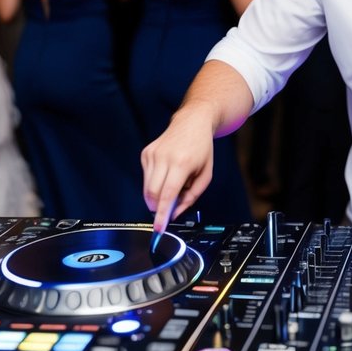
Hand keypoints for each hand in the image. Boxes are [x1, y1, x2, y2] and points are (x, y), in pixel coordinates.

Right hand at [141, 103, 217, 233]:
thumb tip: (174, 213)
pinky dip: (155, 182)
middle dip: (158, 207)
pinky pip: (146, 177)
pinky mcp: (146, 153)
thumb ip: (191, 197)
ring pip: (147, 188)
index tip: (158, 228)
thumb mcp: (205, 174)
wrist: (193, 122)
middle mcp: (164, 157)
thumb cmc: (202, 149)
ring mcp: (153, 154)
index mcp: (182, 163)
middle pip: (152, 194)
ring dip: (158, 195)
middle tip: (170, 206)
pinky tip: (168, 172)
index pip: (167, 194)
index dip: (161, 214)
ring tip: (174, 183)